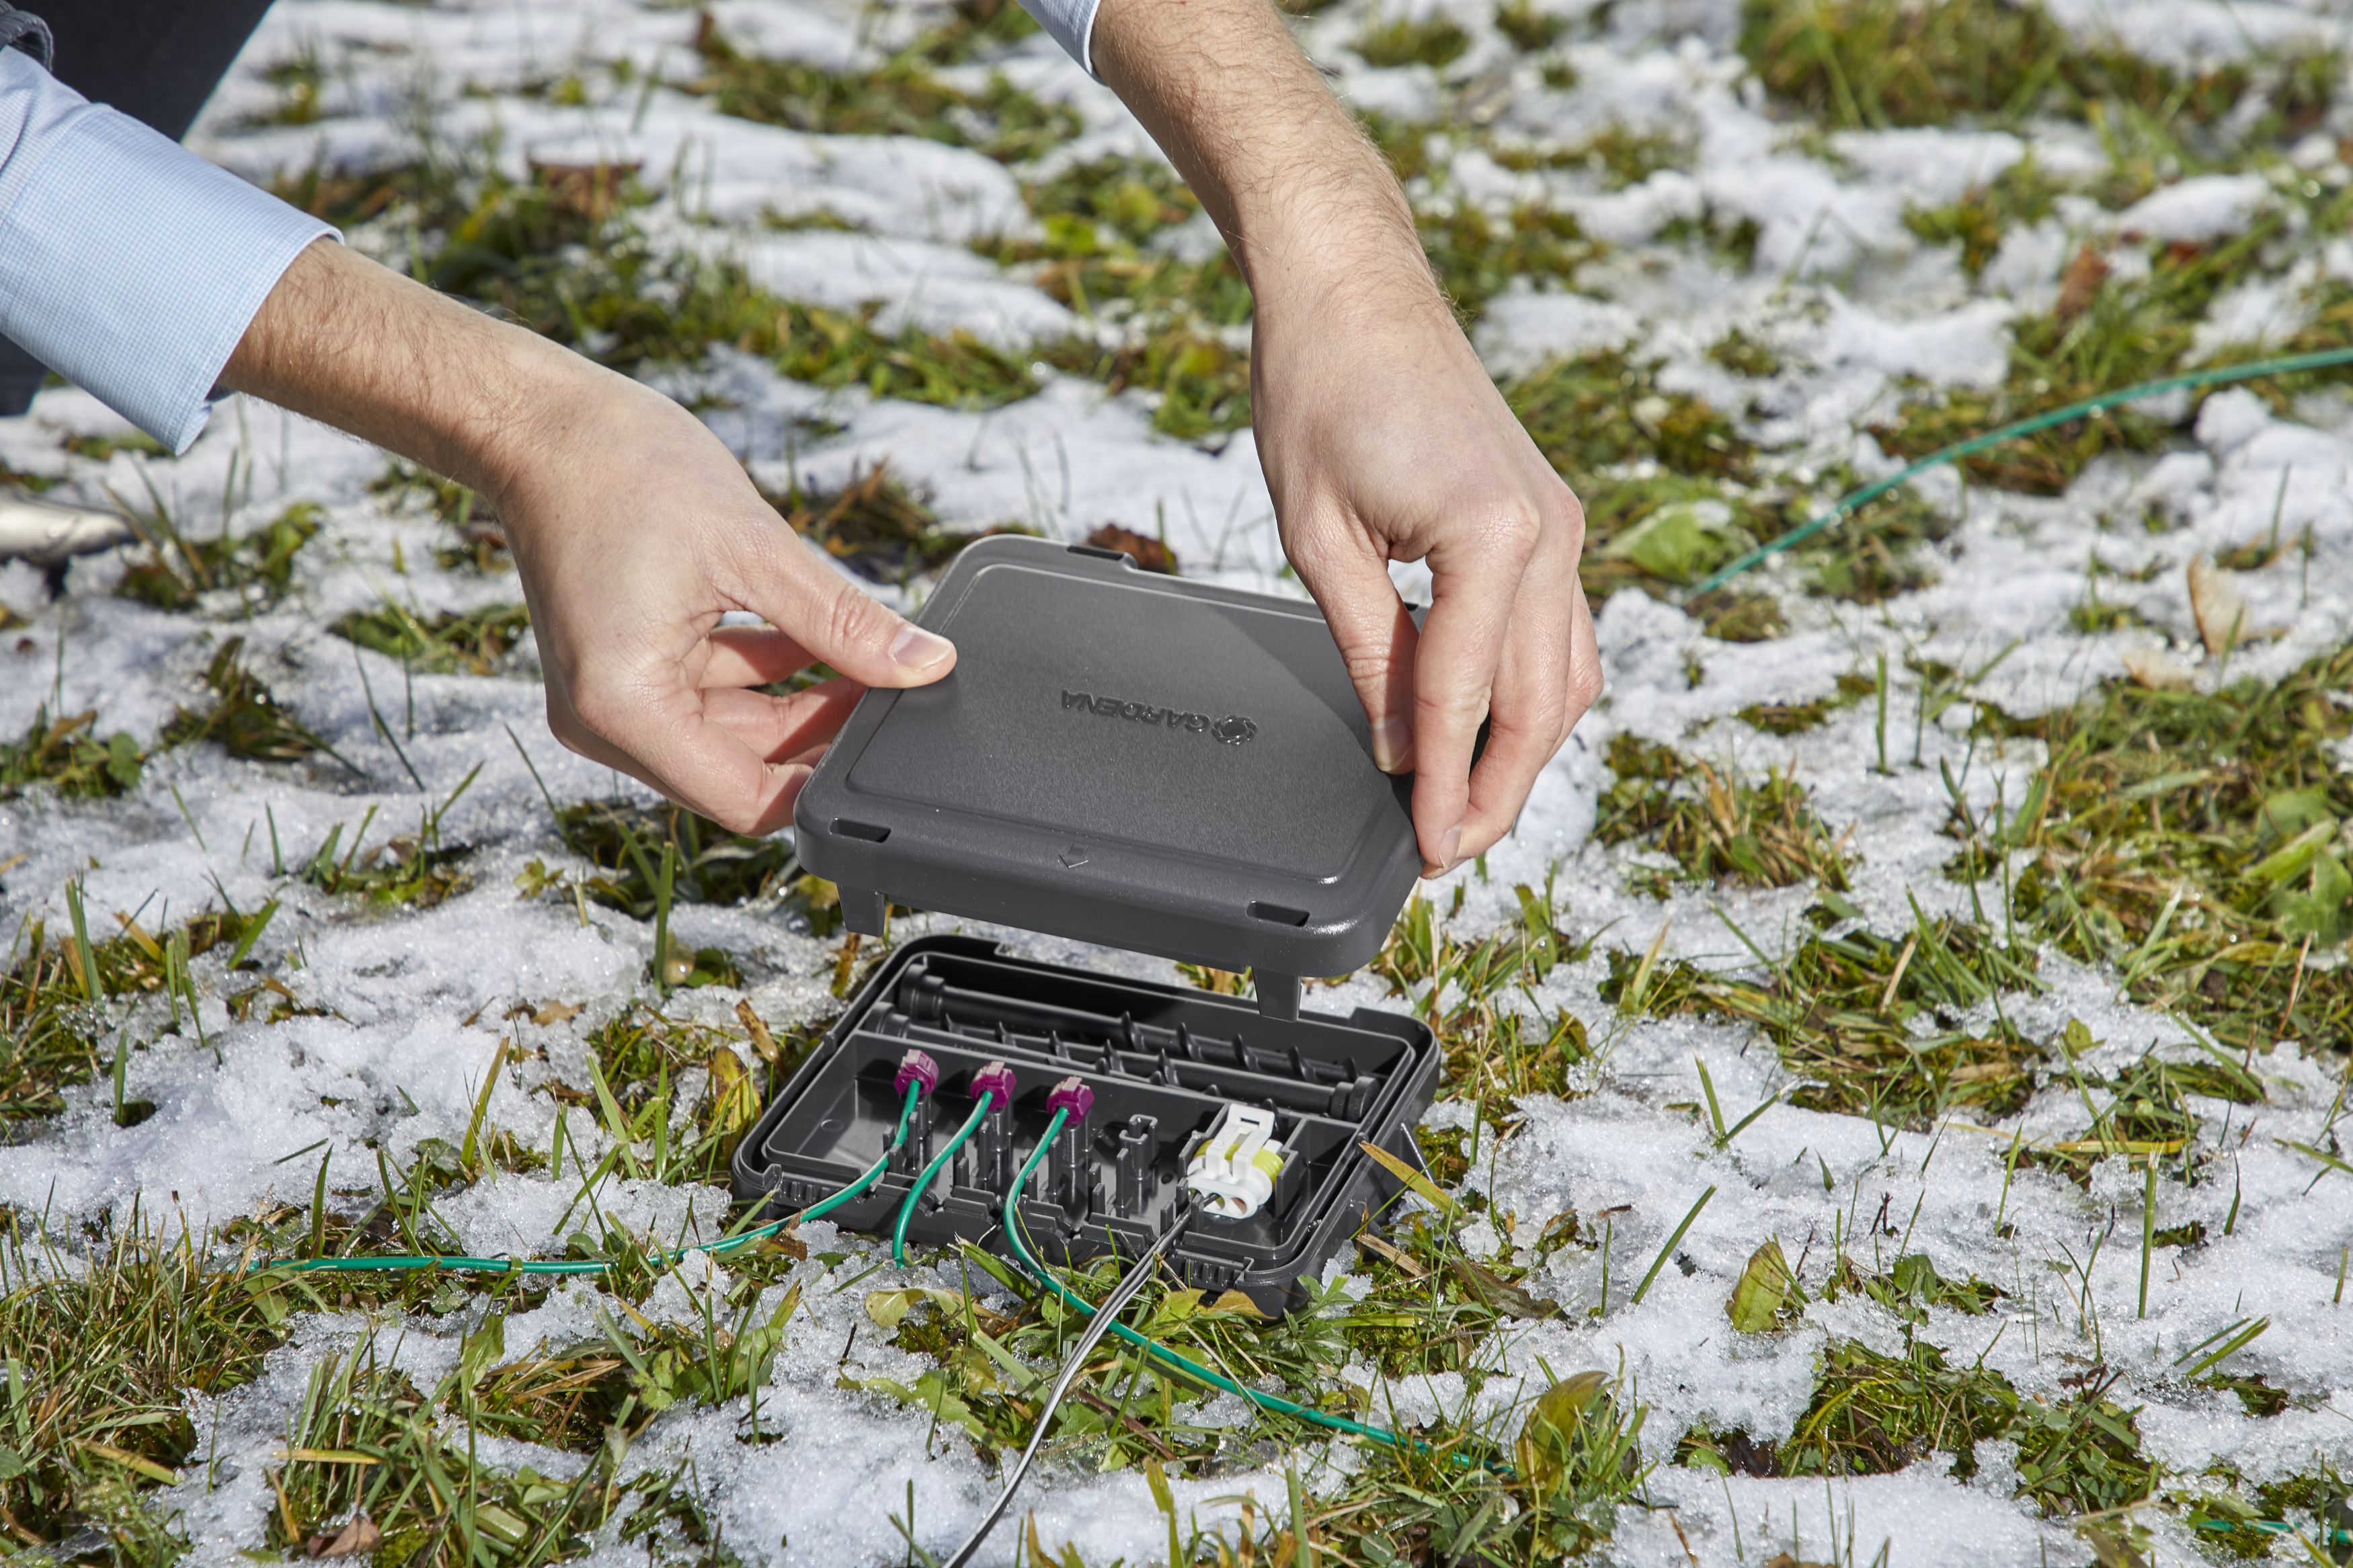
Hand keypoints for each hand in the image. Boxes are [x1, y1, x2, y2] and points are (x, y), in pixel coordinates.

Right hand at [487, 373, 956, 832]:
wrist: (541, 422)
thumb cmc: (623, 468)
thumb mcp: (755, 548)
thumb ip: (845, 620)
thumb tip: (926, 664)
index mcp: (626, 707)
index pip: (745, 800)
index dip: (822, 780)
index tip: (883, 742)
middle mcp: (605, 723)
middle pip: (739, 771)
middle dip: (817, 733)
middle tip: (888, 687)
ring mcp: (609, 699)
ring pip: (730, 733)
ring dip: (796, 700)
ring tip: (862, 655)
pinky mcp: (622, 669)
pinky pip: (708, 695)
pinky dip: (761, 673)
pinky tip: (812, 637)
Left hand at [1089, 0, 1601, 875]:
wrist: (1353, 287)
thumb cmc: (1321, 389)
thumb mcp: (1319, 538)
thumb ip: (1369, 652)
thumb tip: (1397, 749)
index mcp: (1494, 534)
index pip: (1471, 696)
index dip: (1448, 785)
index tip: (1429, 851)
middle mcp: (1552, 534)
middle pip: (1543, 704)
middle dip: (1500, 789)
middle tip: (1453, 852)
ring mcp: (1562, 525)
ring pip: (1567, 676)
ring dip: (1525, 750)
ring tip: (1471, 808)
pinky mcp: (1549, 520)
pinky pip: (1559, 632)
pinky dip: (1531, 693)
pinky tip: (1487, 730)